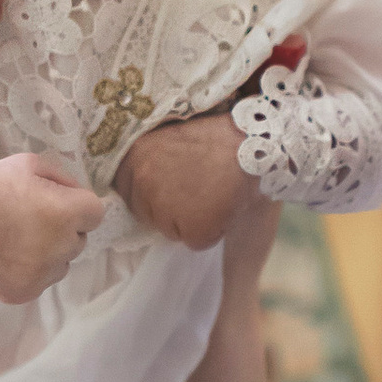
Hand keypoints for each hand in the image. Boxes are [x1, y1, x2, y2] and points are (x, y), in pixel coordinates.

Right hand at [0, 154, 109, 303]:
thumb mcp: (32, 165)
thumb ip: (67, 182)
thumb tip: (88, 204)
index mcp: (65, 214)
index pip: (96, 213)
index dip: (75, 203)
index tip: (53, 200)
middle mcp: (56, 249)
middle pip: (79, 240)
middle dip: (62, 228)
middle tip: (27, 215)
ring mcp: (38, 275)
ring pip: (61, 264)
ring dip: (48, 251)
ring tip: (13, 234)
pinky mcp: (20, 293)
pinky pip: (40, 281)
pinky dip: (28, 270)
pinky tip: (4, 253)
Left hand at [121, 113, 264, 252]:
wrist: (253, 141)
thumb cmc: (216, 140)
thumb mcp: (168, 142)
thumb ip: (148, 165)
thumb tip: (139, 195)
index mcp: (132, 157)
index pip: (128, 193)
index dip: (153, 193)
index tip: (175, 183)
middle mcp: (141, 181)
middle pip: (147, 216)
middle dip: (169, 210)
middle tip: (197, 186)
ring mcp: (163, 207)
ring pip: (170, 231)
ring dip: (189, 221)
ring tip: (212, 192)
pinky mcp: (192, 228)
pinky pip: (196, 241)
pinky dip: (211, 231)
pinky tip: (223, 205)